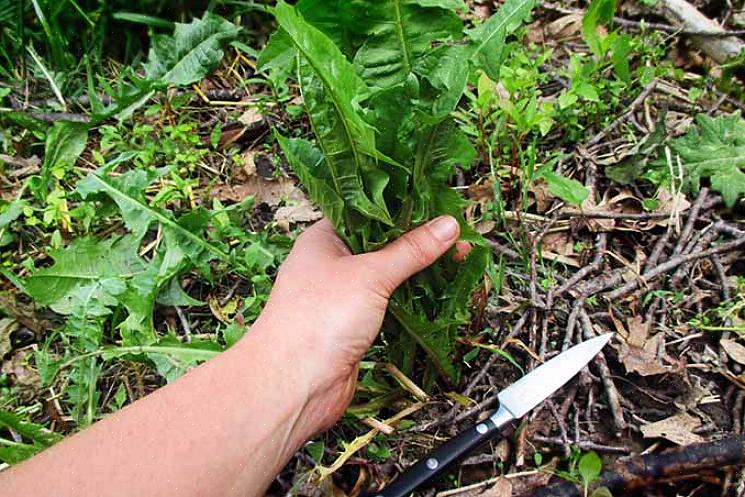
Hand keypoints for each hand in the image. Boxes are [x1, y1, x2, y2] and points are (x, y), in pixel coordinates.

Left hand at [242, 216, 463, 438]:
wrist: (294, 385)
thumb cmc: (317, 320)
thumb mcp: (370, 274)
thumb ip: (411, 250)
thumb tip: (447, 225)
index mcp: (324, 239)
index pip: (368, 212)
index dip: (404, 209)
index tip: (439, 207)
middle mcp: (331, 264)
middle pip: (382, 246)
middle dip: (419, 244)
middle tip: (458, 238)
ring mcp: (343, 297)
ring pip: (388, 277)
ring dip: (418, 274)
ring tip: (457, 262)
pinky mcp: (354, 326)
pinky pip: (389, 306)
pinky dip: (411, 301)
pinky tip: (437, 295)